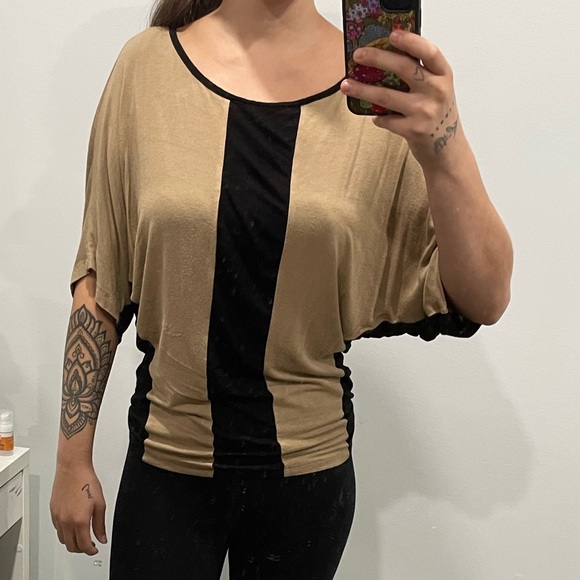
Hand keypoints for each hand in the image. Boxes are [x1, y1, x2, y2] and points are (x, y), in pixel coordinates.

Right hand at [50, 464, 106, 555]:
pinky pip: (57, 529)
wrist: (73, 468)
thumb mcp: (100, 503)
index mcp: (79, 520)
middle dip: (81, 549)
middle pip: (71, 546)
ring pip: (63, 539)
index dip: (90, 550)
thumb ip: (100, 524)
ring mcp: (57, 517)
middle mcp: (66, 521)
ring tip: (82, 536)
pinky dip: (65, 533)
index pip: (83, 545)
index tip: (94, 549)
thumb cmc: (86, 481)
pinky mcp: (52, 512)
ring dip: (72, 542)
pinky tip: (73, 526)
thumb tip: (102, 537)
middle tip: (90, 544)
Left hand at [340, 30, 460, 168]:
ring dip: (363, 89)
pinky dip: (377, 117)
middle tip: (358, 55)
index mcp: (443, 76)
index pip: (428, 51)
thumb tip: (383, 59)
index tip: (391, 34)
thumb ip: (420, 74)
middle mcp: (437, 91)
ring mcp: (425, 111)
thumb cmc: (438, 115)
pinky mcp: (413, 130)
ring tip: (346, 85)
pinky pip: (385, 120)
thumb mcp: (437, 90)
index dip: (410, 41)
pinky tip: (373, 116)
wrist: (447, 150)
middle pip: (403, 68)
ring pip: (386, 95)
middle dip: (377, 58)